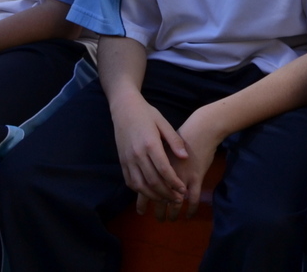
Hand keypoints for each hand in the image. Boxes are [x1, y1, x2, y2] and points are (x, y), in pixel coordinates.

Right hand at [110, 92, 186, 209]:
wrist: (124, 107)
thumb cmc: (146, 113)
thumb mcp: (163, 122)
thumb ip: (174, 140)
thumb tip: (185, 157)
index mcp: (150, 143)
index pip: (164, 170)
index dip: (174, 183)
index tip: (184, 190)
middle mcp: (137, 154)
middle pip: (153, 181)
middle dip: (167, 193)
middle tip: (178, 199)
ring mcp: (128, 159)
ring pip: (140, 185)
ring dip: (154, 196)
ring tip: (166, 199)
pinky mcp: (122, 162)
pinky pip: (130, 182)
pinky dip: (141, 191)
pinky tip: (151, 193)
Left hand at [148, 106, 223, 220]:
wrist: (201, 128)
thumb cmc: (182, 134)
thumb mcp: (161, 143)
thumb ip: (153, 158)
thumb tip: (146, 173)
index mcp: (155, 163)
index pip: (145, 186)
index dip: (144, 202)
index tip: (142, 211)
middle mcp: (167, 172)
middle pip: (158, 196)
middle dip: (158, 210)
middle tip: (158, 218)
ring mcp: (182, 175)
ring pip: (175, 200)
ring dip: (173, 212)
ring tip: (171, 219)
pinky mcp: (196, 177)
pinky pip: (194, 198)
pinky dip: (191, 208)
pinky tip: (189, 215)